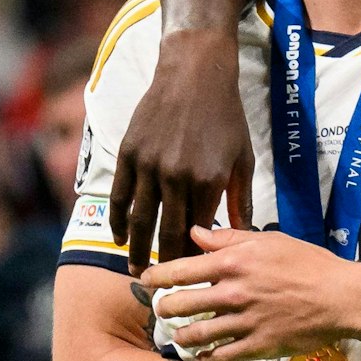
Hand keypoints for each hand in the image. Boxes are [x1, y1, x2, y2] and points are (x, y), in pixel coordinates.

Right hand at [110, 28, 254, 273]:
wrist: (195, 73)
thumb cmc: (226, 117)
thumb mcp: (243, 159)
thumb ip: (240, 200)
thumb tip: (242, 237)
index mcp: (209, 181)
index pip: (200, 233)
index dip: (195, 259)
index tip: (194, 277)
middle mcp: (177, 177)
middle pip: (167, 233)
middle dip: (165, 264)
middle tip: (160, 287)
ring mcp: (150, 165)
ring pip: (139, 220)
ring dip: (137, 251)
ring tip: (137, 273)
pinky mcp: (130, 153)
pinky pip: (120, 195)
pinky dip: (118, 221)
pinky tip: (120, 239)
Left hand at [143, 227, 360, 360]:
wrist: (343, 297)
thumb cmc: (308, 263)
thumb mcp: (269, 241)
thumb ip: (228, 239)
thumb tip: (195, 233)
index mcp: (233, 263)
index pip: (178, 270)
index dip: (155, 277)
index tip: (145, 280)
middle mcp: (232, 293)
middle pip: (178, 305)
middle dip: (165, 308)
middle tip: (164, 310)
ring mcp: (244, 322)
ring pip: (194, 335)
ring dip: (182, 336)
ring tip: (181, 335)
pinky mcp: (257, 346)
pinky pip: (219, 357)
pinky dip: (206, 358)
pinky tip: (204, 356)